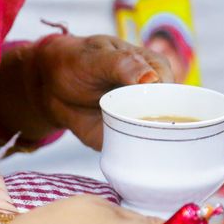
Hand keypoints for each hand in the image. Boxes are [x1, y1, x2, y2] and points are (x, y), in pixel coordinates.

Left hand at [35, 34, 174, 149]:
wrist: (50, 85)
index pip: (173, 91)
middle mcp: (154, 98)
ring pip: (159, 139)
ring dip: (154, 149)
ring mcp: (141, 120)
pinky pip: (137, 152)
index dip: (166, 106)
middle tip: (141, 138)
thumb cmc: (77, 62)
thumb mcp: (96, 58)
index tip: (147, 113)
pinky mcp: (126, 139)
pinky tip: (134, 165)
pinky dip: (136, 160)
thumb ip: (123, 64)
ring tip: (138, 151)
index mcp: (155, 70)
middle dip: (165, 133)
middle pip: (173, 120)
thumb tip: (153, 79)